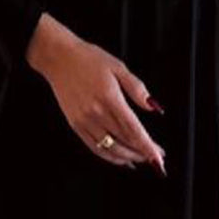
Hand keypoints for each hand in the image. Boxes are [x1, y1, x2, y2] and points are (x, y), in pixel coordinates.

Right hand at [26, 13, 166, 174]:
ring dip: (127, 158)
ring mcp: (85, 121)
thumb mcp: (118, 67)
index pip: (133, 130)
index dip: (148, 146)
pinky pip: (94, 147)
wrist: (59, 59)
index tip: (158, 157)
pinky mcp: (76, 125)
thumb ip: (137, 88)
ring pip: (110, 148)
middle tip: (154, 157)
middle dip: (142, 153)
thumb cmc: (88, 60)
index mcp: (110, 98)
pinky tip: (120, 159)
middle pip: (124, 141)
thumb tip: (153, 106)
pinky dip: (109, 157)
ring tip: (140, 159)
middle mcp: (97, 113)